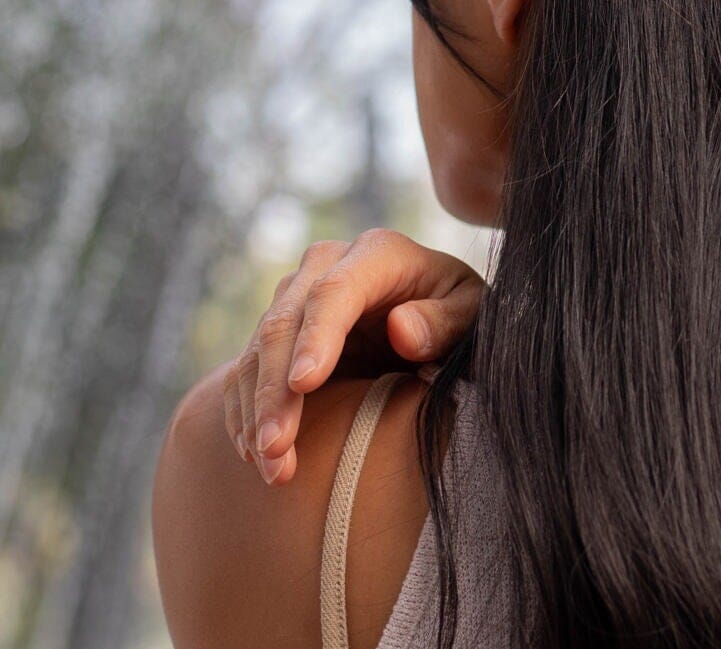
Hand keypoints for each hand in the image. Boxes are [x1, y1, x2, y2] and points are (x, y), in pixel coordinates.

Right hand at [223, 229, 482, 485]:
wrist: (439, 314)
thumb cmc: (462, 315)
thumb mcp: (474, 314)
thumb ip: (445, 320)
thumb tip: (401, 330)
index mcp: (378, 254)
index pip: (335, 293)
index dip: (315, 338)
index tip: (302, 385)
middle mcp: (326, 266)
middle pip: (284, 324)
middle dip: (274, 391)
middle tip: (275, 450)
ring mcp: (296, 296)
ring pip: (258, 351)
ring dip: (257, 412)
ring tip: (271, 467)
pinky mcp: (280, 331)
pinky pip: (247, 370)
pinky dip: (246, 413)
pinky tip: (254, 453)